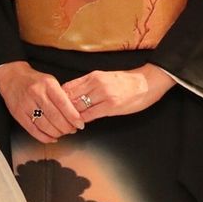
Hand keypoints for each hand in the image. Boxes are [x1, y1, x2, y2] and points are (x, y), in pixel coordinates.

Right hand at [0, 61, 83, 143]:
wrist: (11, 76)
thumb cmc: (34, 80)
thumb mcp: (50, 81)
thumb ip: (61, 96)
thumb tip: (74, 115)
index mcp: (47, 84)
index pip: (63, 103)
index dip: (73, 117)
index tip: (80, 124)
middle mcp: (36, 93)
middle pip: (55, 117)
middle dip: (66, 127)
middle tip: (72, 130)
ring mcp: (26, 104)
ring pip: (44, 125)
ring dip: (56, 133)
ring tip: (62, 133)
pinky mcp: (18, 114)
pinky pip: (33, 130)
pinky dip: (44, 137)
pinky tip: (51, 138)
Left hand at [61, 64, 175, 123]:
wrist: (147, 83)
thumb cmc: (126, 82)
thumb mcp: (104, 78)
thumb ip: (88, 85)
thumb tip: (72, 95)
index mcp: (92, 76)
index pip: (67, 87)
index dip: (58, 99)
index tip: (54, 107)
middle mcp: (96, 83)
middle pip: (70, 97)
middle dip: (61, 110)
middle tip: (56, 119)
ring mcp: (103, 94)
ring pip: (78, 107)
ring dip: (70, 117)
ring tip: (66, 124)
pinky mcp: (111, 106)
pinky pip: (90, 115)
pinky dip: (82, 121)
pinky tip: (80, 125)